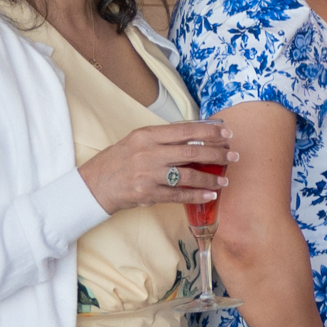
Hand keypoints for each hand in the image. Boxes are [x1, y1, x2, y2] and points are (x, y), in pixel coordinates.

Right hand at [77, 122, 235, 215]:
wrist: (93, 185)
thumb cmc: (118, 161)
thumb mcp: (137, 141)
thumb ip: (163, 138)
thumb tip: (196, 135)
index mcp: (146, 135)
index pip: (185, 131)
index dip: (209, 132)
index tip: (226, 134)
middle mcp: (148, 153)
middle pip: (191, 152)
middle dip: (217, 153)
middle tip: (233, 155)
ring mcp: (148, 174)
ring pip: (188, 175)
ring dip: (210, 178)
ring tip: (225, 179)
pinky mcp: (148, 193)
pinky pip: (179, 195)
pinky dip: (197, 195)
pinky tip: (210, 195)